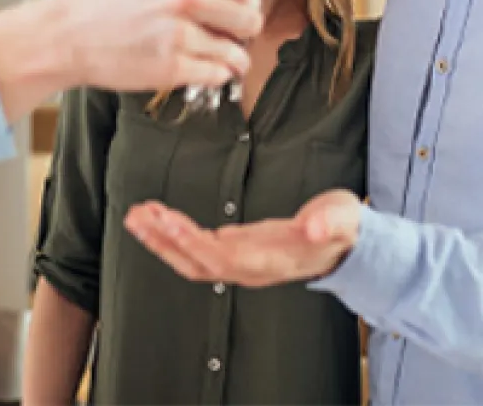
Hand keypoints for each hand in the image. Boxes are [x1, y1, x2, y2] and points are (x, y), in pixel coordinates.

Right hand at [65, 0, 261, 91]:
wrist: (67, 34)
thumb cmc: (109, 6)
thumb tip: (242, 5)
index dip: (247, 8)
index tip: (239, 18)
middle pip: (249, 21)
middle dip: (245, 35)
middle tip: (232, 41)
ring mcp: (178, 33)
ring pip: (236, 54)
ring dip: (233, 61)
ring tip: (219, 61)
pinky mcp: (171, 67)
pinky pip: (216, 75)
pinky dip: (214, 76)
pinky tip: (201, 70)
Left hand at [123, 190, 361, 287]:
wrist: (345, 246)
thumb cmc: (342, 229)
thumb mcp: (343, 218)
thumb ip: (329, 222)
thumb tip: (314, 228)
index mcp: (273, 259)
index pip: (226, 256)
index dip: (195, 242)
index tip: (168, 222)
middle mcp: (252, 268)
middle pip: (199, 262)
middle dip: (166, 241)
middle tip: (140, 215)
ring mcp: (242, 263)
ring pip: (193, 261)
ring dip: (162, 241)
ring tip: (137, 217)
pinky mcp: (235, 252)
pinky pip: (196, 251)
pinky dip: (173, 237)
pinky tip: (156, 219)